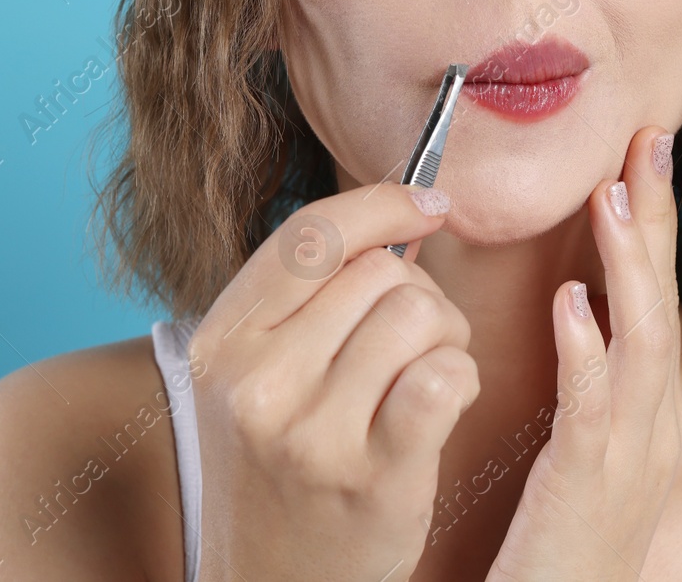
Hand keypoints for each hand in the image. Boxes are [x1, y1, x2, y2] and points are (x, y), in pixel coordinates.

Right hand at [186, 183, 479, 581]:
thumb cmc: (282, 467)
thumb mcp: (256, 375)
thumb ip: (307, 296)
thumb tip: (407, 205)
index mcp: (221, 343)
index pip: (311, 234)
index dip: (383, 204)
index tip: (428, 206)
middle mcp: (256, 383)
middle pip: (379, 272)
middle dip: (420, 292)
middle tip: (416, 338)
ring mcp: (311, 433)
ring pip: (419, 314)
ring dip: (447, 335)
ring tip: (429, 372)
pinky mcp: (373, 477)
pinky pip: (445, 375)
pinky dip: (461, 377)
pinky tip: (443, 404)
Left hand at [487, 125, 681, 581]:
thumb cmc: (560, 544)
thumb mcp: (583, 456)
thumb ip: (588, 385)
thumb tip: (576, 309)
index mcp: (645, 413)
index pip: (655, 301)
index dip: (653, 227)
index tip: (639, 154)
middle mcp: (650, 426)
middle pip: (662, 304)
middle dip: (656, 220)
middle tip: (645, 139)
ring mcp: (628, 457)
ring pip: (644, 345)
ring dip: (629, 267)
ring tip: (610, 196)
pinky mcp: (589, 490)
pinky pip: (592, 412)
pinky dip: (587, 352)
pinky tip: (571, 304)